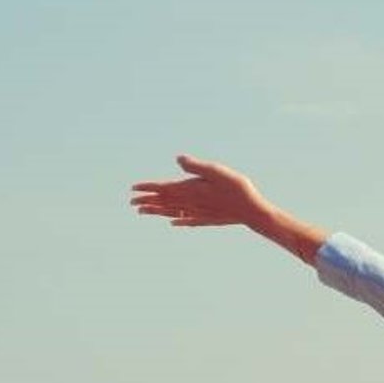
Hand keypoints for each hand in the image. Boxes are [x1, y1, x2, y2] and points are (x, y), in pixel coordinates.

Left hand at [129, 154, 270, 229]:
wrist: (252, 211)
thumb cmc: (236, 188)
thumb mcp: (217, 171)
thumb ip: (196, 166)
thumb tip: (178, 159)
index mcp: (191, 190)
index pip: (163, 188)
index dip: (147, 187)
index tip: (133, 188)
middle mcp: (191, 203)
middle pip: (164, 202)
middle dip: (147, 200)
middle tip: (131, 202)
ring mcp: (199, 213)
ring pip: (172, 212)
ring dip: (157, 211)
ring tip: (143, 212)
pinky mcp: (208, 219)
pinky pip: (188, 220)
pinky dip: (178, 220)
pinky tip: (173, 223)